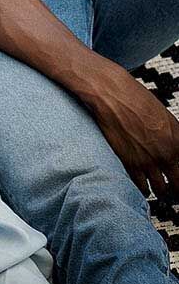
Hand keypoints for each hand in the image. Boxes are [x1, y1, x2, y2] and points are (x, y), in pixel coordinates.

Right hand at [88, 61, 178, 199]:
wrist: (110, 93)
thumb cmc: (134, 98)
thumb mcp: (163, 115)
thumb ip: (173, 135)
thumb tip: (174, 147)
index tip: (178, 177)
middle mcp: (167, 153)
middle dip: (177, 188)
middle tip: (174, 190)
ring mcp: (148, 160)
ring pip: (161, 190)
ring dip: (161, 191)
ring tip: (158, 190)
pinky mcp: (129, 163)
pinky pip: (140, 187)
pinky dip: (142, 189)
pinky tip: (142, 186)